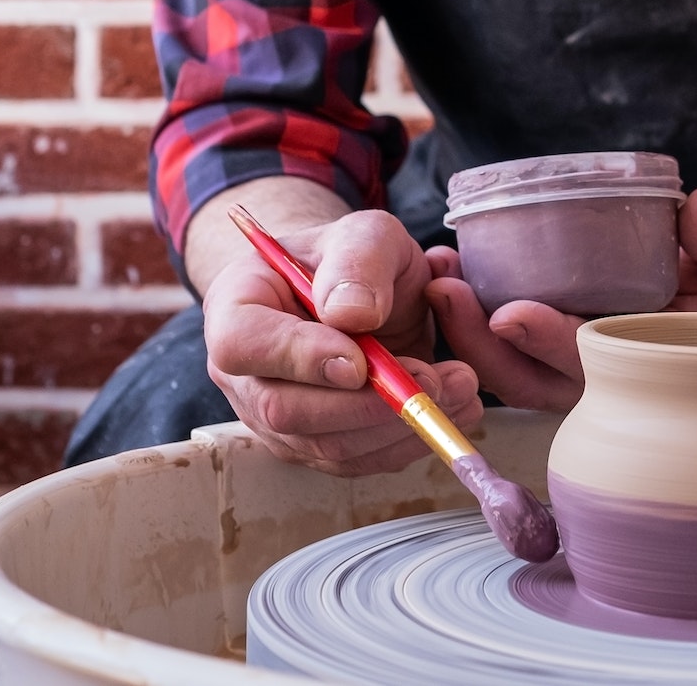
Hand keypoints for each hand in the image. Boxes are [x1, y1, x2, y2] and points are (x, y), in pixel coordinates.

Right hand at [201, 209, 483, 474]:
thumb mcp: (365, 233)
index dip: (299, 358)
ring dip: (399, 426)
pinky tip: (450, 410)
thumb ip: (359, 261)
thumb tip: (354, 315)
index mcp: (237, 307)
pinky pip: (356, 461)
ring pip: (327, 445)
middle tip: (433, 380)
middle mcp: (245, 373)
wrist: (364, 292)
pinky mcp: (316, 445)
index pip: (243, 344)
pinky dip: (408, 442)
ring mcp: (274, 418)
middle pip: (284, 410)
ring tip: (459, 388)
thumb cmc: (354, 259)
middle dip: (367, 404)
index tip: (359, 360)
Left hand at [423, 187, 696, 409]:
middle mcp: (595, 376)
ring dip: (461, 329)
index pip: (586, 364)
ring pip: (503, 367)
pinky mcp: (540, 343)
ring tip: (435, 276)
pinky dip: (466, 315)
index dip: (547, 342)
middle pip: (526, 379)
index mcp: (641, 366)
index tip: (511, 313)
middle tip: (446, 289)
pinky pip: (496, 343)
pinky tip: (443, 271)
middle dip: (479, 341)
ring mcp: (562, 364)